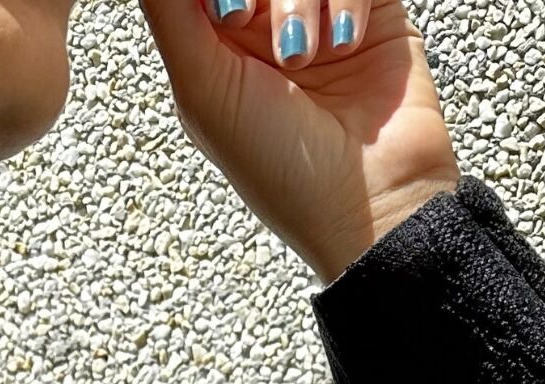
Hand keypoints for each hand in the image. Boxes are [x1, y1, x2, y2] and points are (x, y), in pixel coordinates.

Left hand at [136, 0, 461, 283]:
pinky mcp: (374, 12)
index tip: (226, 16)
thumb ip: (171, 14)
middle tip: (244, 19)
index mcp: (212, 46)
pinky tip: (343, 45)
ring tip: (301, 56)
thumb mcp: (203, 91)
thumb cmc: (280, 168)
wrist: (371, 203)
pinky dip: (347, 0)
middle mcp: (263, 28)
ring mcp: (319, 16)